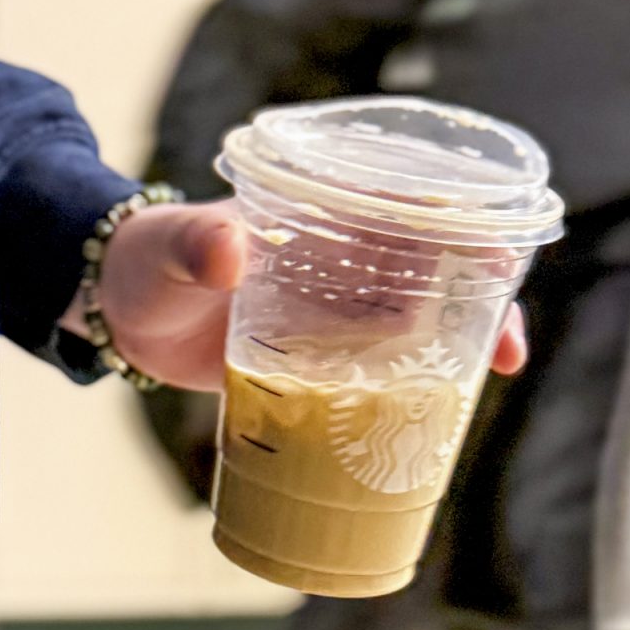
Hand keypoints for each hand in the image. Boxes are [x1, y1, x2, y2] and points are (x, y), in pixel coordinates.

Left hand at [62, 200, 528, 391]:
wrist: (123, 315)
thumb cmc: (146, 260)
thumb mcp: (167, 248)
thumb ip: (193, 246)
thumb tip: (229, 252)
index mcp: (318, 213)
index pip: (408, 207)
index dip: (464, 228)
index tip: (502, 262)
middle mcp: (339, 259)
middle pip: (433, 271)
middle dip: (481, 302)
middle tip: (507, 351)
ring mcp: (331, 311)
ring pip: (416, 325)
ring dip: (454, 351)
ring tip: (485, 386)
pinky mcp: (317, 359)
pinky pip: (376, 372)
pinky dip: (406, 392)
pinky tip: (428, 422)